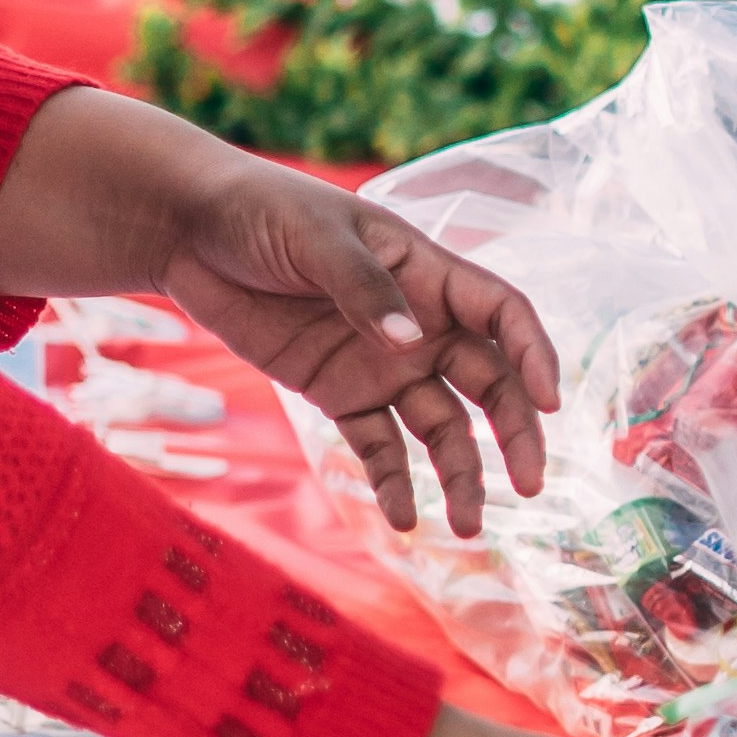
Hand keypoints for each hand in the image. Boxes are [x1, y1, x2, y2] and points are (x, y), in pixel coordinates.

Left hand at [0, 89, 558, 534]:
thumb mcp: (316, 238)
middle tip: (529, 484)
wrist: (187, 232)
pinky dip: (393, 483)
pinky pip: (378, 446)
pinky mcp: (338, 394)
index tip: (550, 402)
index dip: (532, 354)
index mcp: (427, 273)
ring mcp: (380, 364)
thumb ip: (364, 289)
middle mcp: (418, 325)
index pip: (502, 314)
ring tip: (463, 526)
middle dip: (514, 433)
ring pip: (440, 427)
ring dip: (459, 474)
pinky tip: (404, 520)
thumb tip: (408, 344)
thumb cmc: (260, 211)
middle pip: (487, 383)